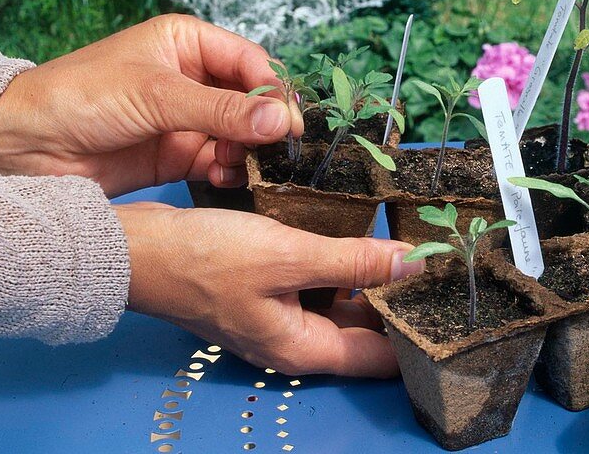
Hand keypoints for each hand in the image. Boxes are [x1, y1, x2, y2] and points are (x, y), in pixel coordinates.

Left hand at [0, 14, 301, 196]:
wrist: (22, 147)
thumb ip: (221, 111)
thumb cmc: (79, 98)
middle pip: (252, 100)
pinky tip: (227, 177)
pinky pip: (220, 162)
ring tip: (248, 166)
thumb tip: (281, 121)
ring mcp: (187, 119)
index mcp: (187, 42)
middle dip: (267, 124)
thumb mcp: (156, 96)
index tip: (292, 121)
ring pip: (241, 134)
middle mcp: (193, 78)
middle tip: (282, 149)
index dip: (273, 90)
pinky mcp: (178, 156)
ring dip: (250, 151)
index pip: (250, 62)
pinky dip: (231, 171)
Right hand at [115, 202, 420, 376]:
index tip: (452, 300)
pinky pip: (316, 280)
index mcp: (303, 347)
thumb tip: (416, 264)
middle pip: (363, 328)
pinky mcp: (266, 288)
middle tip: (439, 262)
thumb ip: (353, 261)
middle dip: (399, 299)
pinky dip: (339, 262)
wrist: (136, 249)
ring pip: (341, 301)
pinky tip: (358, 232)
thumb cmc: (204, 259)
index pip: (378, 357)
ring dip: (370, 276)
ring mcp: (278, 314)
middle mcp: (294, 338)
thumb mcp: (286, 255)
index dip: (416, 332)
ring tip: (410, 242)